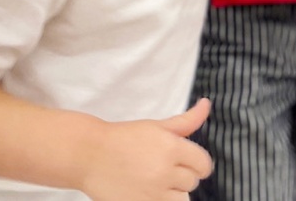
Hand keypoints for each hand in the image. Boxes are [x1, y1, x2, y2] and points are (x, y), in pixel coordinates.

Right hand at [79, 100, 213, 200]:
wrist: (89, 155)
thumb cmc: (124, 138)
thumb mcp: (156, 126)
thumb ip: (187, 120)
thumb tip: (206, 104)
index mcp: (171, 147)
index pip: (203, 164)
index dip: (198, 163)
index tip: (189, 163)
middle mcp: (164, 171)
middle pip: (192, 182)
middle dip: (182, 175)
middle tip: (163, 168)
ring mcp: (152, 193)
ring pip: (182, 199)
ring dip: (173, 193)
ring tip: (157, 182)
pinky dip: (160, 200)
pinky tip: (148, 191)